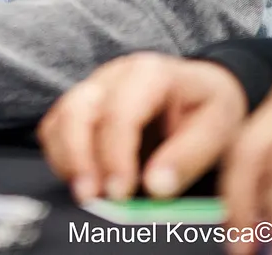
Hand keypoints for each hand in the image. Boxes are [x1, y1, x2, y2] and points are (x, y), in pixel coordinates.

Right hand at [38, 53, 246, 204]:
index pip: (120, 113)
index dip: (115, 155)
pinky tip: (81, 180)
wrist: (201, 90)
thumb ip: (187, 158)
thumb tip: (155, 188)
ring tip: (85, 194)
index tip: (120, 193)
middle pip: (77, 110)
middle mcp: (114, 74)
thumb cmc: (208, 109)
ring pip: (59, 119)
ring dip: (67, 159)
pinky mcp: (81, 105)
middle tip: (90, 198)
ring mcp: (92, 87)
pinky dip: (61, 156)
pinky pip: (54, 128)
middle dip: (78, 157)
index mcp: (151, 73)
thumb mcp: (217, 130)